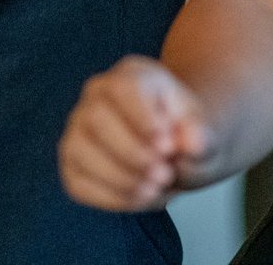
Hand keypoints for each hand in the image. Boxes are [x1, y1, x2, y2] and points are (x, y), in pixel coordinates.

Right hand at [59, 55, 213, 210]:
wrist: (171, 149)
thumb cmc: (182, 131)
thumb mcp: (200, 128)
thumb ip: (200, 134)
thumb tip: (193, 143)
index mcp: (129, 74)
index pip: (122, 87)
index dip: (142, 118)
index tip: (167, 145)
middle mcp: (95, 95)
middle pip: (97, 118)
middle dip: (131, 152)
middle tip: (164, 174)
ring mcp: (79, 128)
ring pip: (81, 150)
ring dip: (120, 177)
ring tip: (155, 188)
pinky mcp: (72, 164)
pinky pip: (79, 182)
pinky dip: (110, 197)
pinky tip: (139, 198)